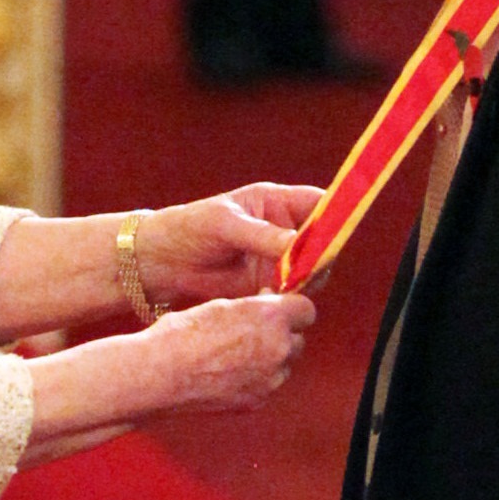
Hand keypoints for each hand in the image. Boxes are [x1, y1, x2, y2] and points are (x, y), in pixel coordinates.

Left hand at [137, 182, 324, 302]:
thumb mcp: (225, 224)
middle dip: (321, 254)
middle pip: (323, 241)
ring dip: (306, 279)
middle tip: (307, 267)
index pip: (318, 203)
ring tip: (283, 284)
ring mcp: (278, 259)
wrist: (162, 262)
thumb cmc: (190, 228)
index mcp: (276, 203)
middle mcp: (283, 230)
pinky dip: (288, 297)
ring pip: (312, 270)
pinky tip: (269, 296)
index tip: (336, 231)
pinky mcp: (268, 285)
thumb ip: (262, 235)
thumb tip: (298, 245)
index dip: (334, 214)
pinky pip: (291, 292)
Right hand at [145, 291, 315, 413]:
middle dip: (282, 334)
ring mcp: (270, 379)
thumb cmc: (184, 331)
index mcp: (272, 316)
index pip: (307, 310)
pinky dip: (256, 378)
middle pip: (298, 339)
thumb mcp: (223, 304)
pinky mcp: (256, 401)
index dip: (291, 308)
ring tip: (238, 352)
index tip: (275, 307)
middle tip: (254, 330)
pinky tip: (229, 372)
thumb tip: (268, 305)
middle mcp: (278, 348)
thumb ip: (255, 307)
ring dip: (272, 357)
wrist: (161, 373)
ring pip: (285, 365)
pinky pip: (267, 385)